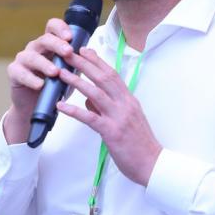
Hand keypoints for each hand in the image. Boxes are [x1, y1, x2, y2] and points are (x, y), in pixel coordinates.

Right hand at [2, 18, 74, 143]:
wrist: (36, 105)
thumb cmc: (54, 85)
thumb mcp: (69, 72)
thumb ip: (77, 61)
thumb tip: (91, 51)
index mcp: (49, 44)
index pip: (52, 27)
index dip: (60, 28)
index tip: (71, 36)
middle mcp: (35, 48)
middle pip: (44, 39)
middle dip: (57, 45)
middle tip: (68, 52)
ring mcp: (23, 59)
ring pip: (32, 56)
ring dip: (45, 64)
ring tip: (55, 72)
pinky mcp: (14, 72)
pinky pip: (20, 73)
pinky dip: (31, 79)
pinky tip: (40, 85)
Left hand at [56, 48, 161, 185]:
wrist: (153, 164)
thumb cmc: (139, 144)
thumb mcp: (126, 120)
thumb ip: (107, 108)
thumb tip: (88, 99)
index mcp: (129, 100)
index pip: (112, 74)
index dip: (97, 61)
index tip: (84, 49)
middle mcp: (125, 104)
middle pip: (103, 78)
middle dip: (84, 64)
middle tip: (69, 52)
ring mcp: (119, 117)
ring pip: (95, 93)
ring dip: (76, 81)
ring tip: (61, 73)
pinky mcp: (112, 132)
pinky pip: (90, 118)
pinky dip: (74, 111)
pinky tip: (61, 106)